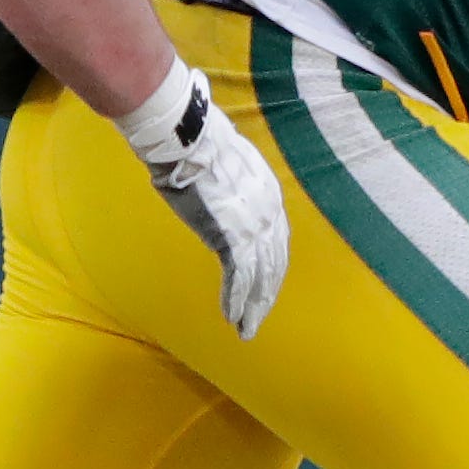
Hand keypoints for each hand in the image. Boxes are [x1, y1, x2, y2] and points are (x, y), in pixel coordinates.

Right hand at [113, 61, 289, 337]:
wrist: (191, 139)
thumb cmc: (199, 145)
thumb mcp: (227, 166)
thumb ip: (231, 188)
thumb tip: (220, 192)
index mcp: (270, 197)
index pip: (277, 243)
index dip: (271, 269)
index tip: (266, 286)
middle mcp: (269, 215)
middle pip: (274, 265)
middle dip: (267, 296)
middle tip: (257, 320)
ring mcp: (253, 227)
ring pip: (260, 277)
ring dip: (252, 307)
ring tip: (246, 330)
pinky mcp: (232, 236)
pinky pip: (238, 276)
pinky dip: (235, 299)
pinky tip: (231, 316)